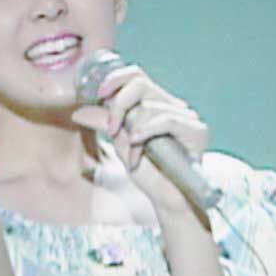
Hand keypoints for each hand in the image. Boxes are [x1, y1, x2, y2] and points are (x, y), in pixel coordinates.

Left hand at [71, 64, 208, 215]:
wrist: (168, 199)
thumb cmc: (148, 173)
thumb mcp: (120, 144)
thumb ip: (104, 123)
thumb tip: (79, 111)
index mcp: (155, 105)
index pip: (135, 76)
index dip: (115, 79)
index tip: (99, 95)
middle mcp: (171, 106)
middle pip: (139, 83)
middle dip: (119, 104)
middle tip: (112, 129)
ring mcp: (186, 117)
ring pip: (148, 106)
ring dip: (133, 132)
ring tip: (133, 155)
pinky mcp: (196, 130)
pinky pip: (166, 119)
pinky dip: (148, 130)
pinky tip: (138, 143)